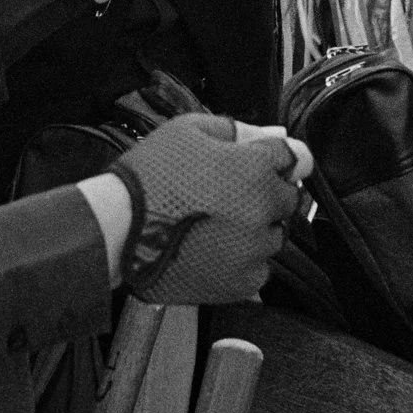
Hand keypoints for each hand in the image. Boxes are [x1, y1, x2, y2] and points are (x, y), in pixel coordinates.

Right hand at [107, 114, 310, 305]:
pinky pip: (258, 269)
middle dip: (265, 194)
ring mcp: (254, 250)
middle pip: (287, 200)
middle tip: (226, 196)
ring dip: (254, 229)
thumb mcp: (189, 130)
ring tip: (212, 225)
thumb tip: (271, 134)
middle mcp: (262, 211)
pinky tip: (211, 248)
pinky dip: (242, 261)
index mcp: (255, 169)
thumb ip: (238, 130)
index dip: (279, 159)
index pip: (296, 158)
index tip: (266, 164)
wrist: (116, 230)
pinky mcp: (241, 282)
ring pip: (273, 236)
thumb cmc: (149, 177)